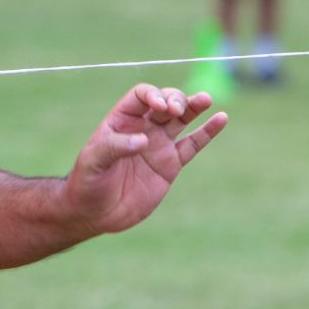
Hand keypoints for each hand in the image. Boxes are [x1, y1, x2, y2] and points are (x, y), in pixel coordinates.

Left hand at [63, 83, 226, 234]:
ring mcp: (159, 145)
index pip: (141, 96)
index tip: (159, 106)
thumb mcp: (93, 162)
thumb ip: (115, 148)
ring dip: (194, 107)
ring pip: (182, 119)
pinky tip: (221, 118)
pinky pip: (193, 144)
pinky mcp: (171, 165)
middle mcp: (142, 128)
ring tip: (205, 99)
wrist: (96, 213)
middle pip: (165, 102)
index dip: (152, 95)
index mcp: (121, 121)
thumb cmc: (87, 183)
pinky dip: (208, 132)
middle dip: (175, 100)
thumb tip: (143, 140)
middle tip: (177, 111)